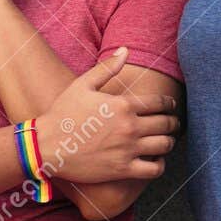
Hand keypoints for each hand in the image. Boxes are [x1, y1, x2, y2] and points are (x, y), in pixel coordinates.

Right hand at [33, 47, 177, 183]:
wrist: (46, 145)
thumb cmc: (62, 114)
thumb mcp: (82, 85)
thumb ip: (107, 68)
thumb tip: (125, 50)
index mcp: (123, 104)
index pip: (160, 103)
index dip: (170, 104)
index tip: (171, 106)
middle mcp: (129, 127)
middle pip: (166, 124)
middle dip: (173, 122)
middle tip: (173, 124)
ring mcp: (127, 149)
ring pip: (164, 145)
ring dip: (168, 142)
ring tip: (165, 141)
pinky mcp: (123, 169)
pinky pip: (154, 170)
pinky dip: (160, 165)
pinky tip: (155, 161)